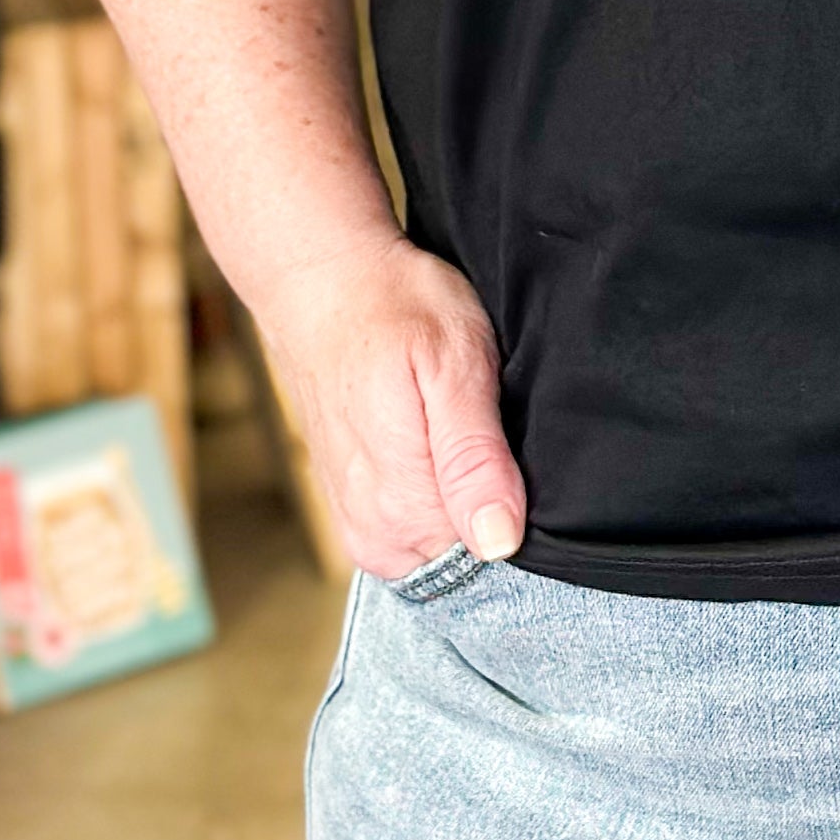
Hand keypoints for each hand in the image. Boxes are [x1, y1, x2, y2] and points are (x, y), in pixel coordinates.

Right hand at [250, 233, 526, 580]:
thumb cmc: (394, 309)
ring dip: (461, 492)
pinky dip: (434, 490)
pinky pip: (414, 530)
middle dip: (491, 499)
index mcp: (406, 510)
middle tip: (483, 421)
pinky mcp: (353, 509)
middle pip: (468, 554)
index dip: (518, 503)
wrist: (321, 284)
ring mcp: (360, 525)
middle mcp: (377, 534)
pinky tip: (434, 437)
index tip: (509, 446)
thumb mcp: (456, 365)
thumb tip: (498, 543)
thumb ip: (475, 460)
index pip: (495, 555)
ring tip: (457, 422)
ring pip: (442, 542)